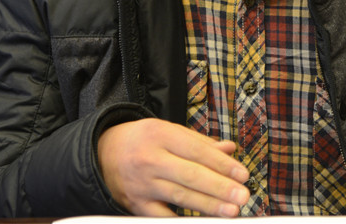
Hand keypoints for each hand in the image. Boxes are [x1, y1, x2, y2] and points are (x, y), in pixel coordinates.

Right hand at [97, 118, 249, 216]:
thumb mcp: (169, 131)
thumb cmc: (142, 140)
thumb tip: (230, 149)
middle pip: (190, 175)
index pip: (197, 151)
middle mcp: (150, 159)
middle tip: (242, 195)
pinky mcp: (136, 204)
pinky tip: (200, 222)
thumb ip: (200, 143)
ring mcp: (142, 184)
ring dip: (207, 205)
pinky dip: (180, 221)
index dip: (222, 164)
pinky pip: (161, 216)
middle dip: (219, 187)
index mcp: (161, 135)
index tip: (242, 175)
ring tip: (229, 211)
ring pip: (179, 197)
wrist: (103, 153)